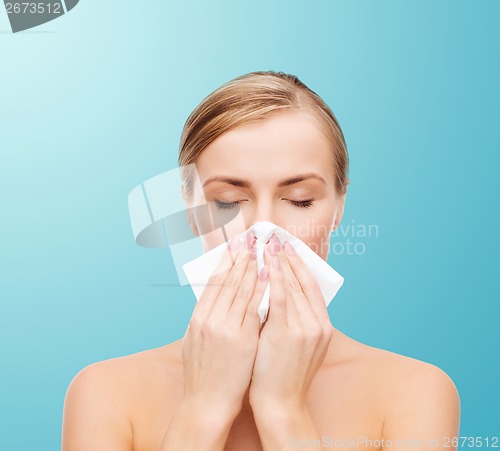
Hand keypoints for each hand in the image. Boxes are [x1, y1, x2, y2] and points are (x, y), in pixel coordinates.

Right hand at [180, 231, 268, 419]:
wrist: (205, 403)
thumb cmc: (202, 373)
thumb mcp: (195, 340)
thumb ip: (206, 317)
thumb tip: (216, 299)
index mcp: (197, 317)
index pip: (213, 281)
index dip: (225, 261)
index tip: (234, 246)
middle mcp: (209, 319)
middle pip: (227, 280)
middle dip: (240, 257)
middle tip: (249, 238)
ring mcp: (225, 328)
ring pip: (241, 289)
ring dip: (252, 267)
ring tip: (260, 249)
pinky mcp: (241, 339)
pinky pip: (254, 307)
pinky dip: (261, 288)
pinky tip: (268, 274)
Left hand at [249, 234, 333, 411]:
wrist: (281, 404)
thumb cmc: (284, 374)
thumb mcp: (299, 345)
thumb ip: (296, 320)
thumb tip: (283, 295)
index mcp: (322, 326)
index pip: (311, 287)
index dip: (300, 265)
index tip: (289, 248)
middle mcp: (318, 323)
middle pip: (303, 281)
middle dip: (289, 257)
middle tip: (278, 237)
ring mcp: (304, 328)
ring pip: (292, 286)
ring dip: (279, 261)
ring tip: (269, 243)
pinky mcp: (287, 332)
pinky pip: (280, 297)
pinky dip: (275, 277)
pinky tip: (267, 263)